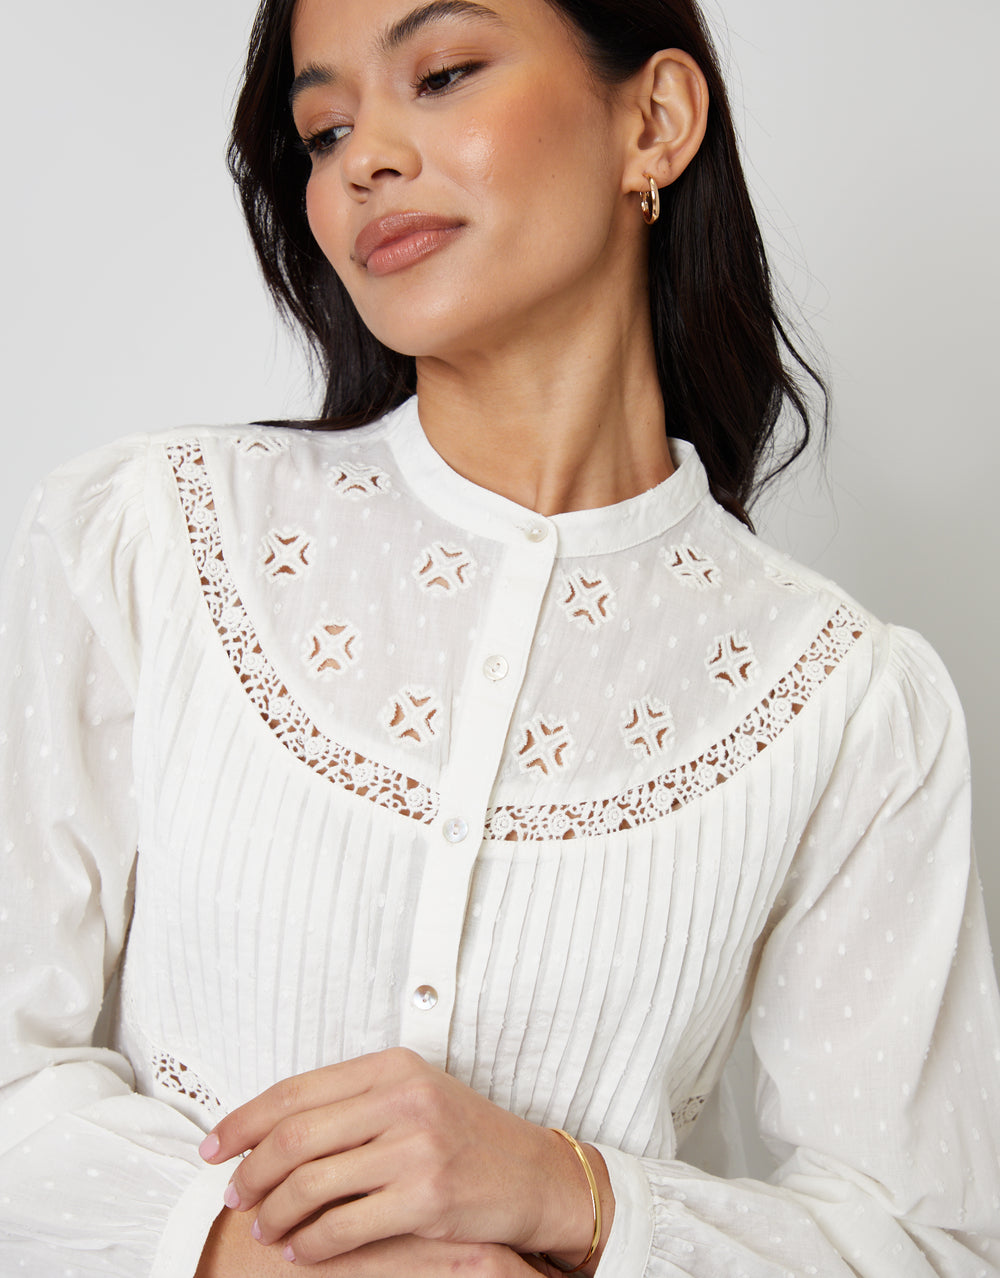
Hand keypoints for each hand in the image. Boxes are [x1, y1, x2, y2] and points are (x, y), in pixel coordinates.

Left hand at [199, 1048, 608, 1267]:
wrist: (534, 1175)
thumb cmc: (465, 1136)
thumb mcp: (414, 1097)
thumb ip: (353, 1103)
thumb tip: (273, 1129)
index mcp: (391, 1066)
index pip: (296, 1090)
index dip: (243, 1121)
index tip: (213, 1148)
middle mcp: (402, 1098)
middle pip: (294, 1136)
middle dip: (250, 1171)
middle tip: (233, 1196)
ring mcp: (416, 1146)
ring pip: (311, 1183)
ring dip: (274, 1212)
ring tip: (264, 1227)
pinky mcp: (427, 1197)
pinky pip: (343, 1226)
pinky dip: (310, 1243)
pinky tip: (301, 1249)